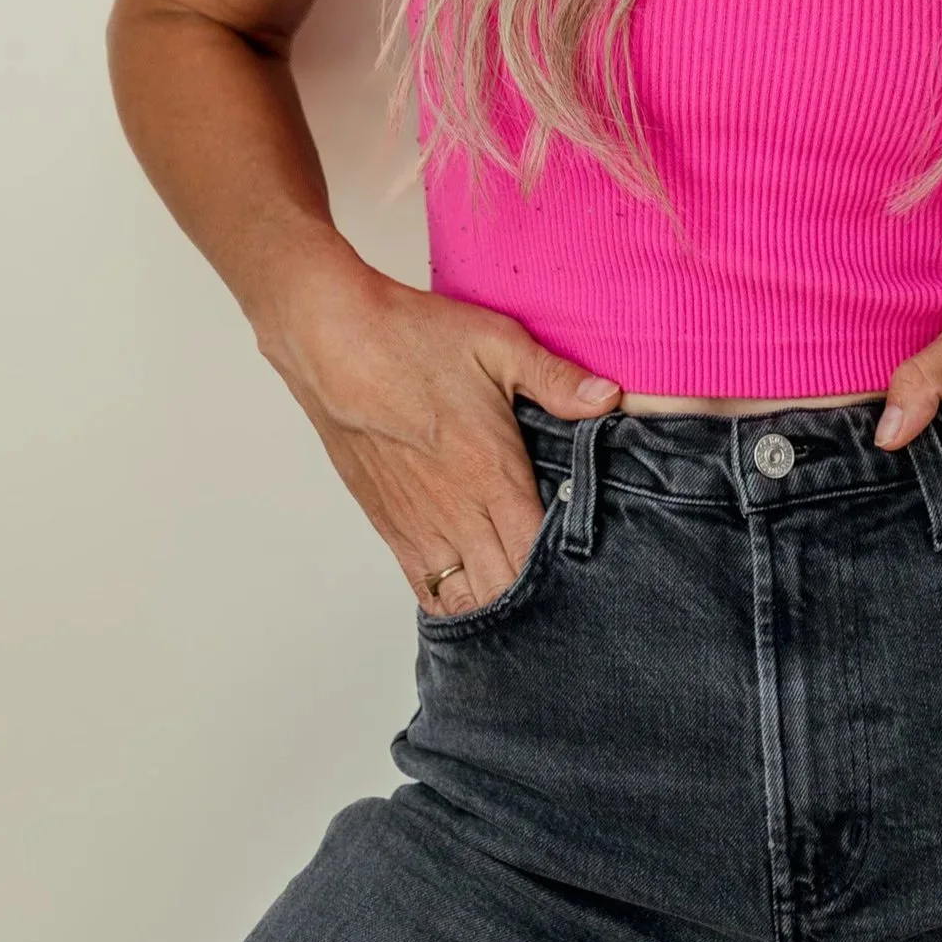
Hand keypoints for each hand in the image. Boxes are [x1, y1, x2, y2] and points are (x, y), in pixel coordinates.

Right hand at [255, 263, 618, 614]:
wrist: (332, 343)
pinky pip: (424, 586)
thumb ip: (556, 379)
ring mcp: (418, 523)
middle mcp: (456, 510)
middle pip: (505, 586)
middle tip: (568, 591)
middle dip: (539, 597)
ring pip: (465, 597)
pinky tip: (473, 594)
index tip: (591, 567)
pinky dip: (452, 600)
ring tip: (524, 600)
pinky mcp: (387, 524)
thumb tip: (610, 398)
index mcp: (491, 472)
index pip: (538, 552)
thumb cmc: (412, 338)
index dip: (567, 570)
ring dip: (495, 602)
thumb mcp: (497, 343)